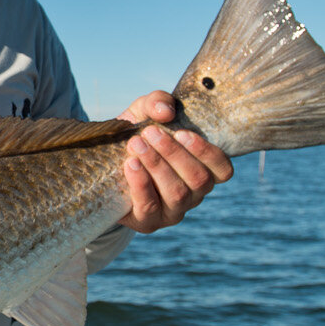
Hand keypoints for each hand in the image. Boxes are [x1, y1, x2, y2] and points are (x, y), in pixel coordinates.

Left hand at [117, 90, 232, 233]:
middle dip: (173, 153)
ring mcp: (173, 212)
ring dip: (157, 165)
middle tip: (149, 132)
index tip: (183, 133)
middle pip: (198, 179)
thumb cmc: (135, 136)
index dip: (208, 153)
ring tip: (136, 144)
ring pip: (176, 193)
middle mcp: (193, 194)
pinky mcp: (148, 222)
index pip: (223, 170)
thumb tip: (166, 111)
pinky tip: (130, 164)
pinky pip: (149, 207)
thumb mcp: (144, 113)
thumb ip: (157, 103)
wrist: (101, 164)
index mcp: (202, 170)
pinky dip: (140, 183)